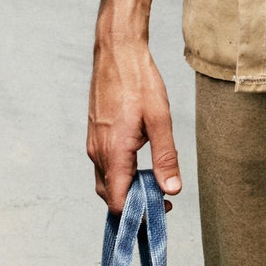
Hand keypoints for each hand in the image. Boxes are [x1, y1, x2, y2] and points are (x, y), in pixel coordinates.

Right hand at [88, 0, 182, 213]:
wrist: (117, 51)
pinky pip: (104, 166)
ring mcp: (93, 144)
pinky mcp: (95, 135)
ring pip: (106, 181)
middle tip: (162, 198)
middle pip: (110, 196)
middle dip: (135, 205)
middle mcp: (98, 152)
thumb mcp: (160, 120)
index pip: (118, 202)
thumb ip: (165, 158)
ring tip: (154, 181)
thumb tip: (171, 190)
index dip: (139, 213)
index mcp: (113, 153)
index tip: (162, 208)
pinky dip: (121, 174)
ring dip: (128, 189)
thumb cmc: (139, 82)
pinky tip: (140, 164)